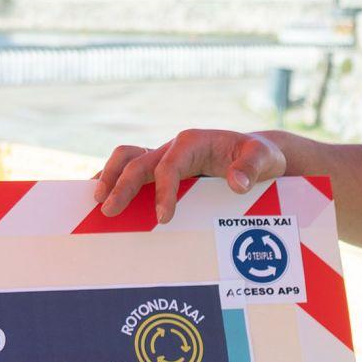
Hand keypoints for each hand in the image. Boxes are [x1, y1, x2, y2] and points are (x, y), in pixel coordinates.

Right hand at [92, 129, 287, 223]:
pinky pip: (132, 170)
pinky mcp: (163, 169)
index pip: (169, 166)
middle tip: (109, 211)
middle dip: (122, 185)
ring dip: (109, 177)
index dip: (163, 191)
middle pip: (138, 161)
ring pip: (127, 159)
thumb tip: (236, 183)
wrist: (258, 153)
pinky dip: (114, 180)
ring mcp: (166, 157)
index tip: (163, 218)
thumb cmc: (262, 155)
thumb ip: (252, 167)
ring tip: (96, 201)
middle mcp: (174, 147)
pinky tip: (101, 198)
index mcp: (193, 142)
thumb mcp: (266, 158)